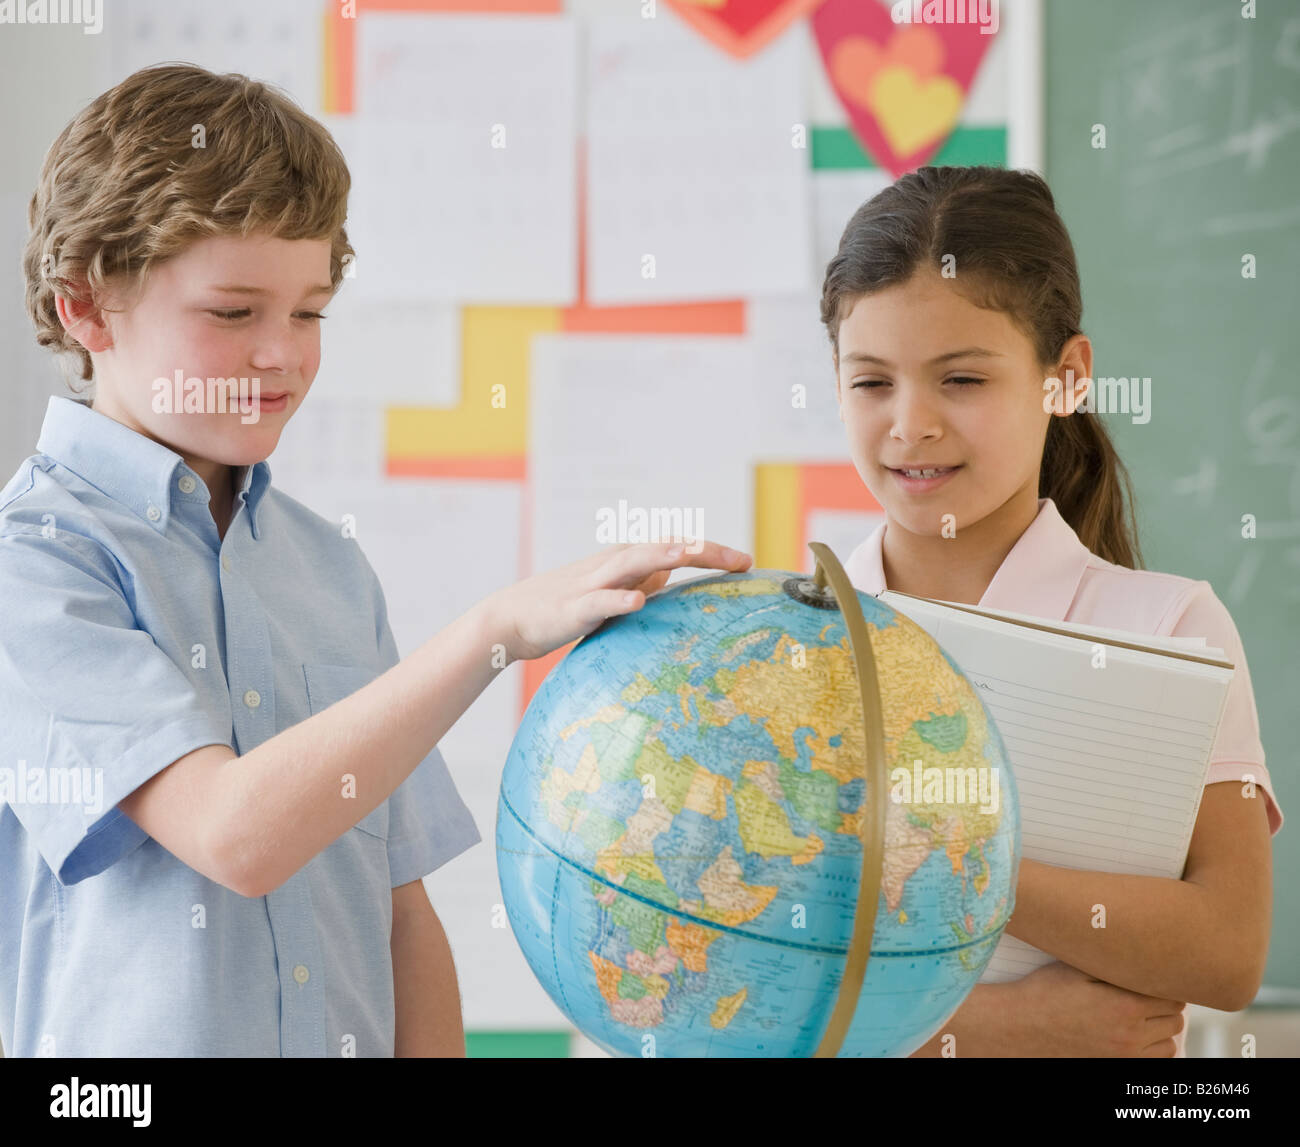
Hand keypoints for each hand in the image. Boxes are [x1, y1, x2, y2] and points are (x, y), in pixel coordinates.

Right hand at [485, 539, 752, 663]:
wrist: (512, 618)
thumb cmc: (566, 606)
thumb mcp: (612, 591)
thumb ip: (642, 581)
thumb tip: (671, 572)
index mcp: (627, 561)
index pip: (675, 549)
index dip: (711, 553)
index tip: (748, 563)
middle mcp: (614, 564)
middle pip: (663, 548)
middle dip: (702, 551)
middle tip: (740, 559)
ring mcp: (593, 583)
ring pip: (633, 562)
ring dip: (662, 555)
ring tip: (691, 554)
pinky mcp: (574, 607)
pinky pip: (599, 601)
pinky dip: (619, 599)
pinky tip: (638, 602)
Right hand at [1010, 961, 1185, 1056]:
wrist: (1020, 1027)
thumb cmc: (1046, 993)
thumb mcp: (1078, 969)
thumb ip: (1116, 966)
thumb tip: (1145, 958)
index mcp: (1125, 1005)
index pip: (1172, 995)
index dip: (1163, 982)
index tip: (1150, 976)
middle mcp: (1131, 1035)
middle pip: (1175, 1020)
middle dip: (1164, 1004)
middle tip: (1145, 992)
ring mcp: (1125, 1056)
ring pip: (1169, 1044)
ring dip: (1161, 1028)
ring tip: (1140, 1015)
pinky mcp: (1116, 1067)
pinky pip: (1155, 1061)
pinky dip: (1152, 1048)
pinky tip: (1134, 1034)